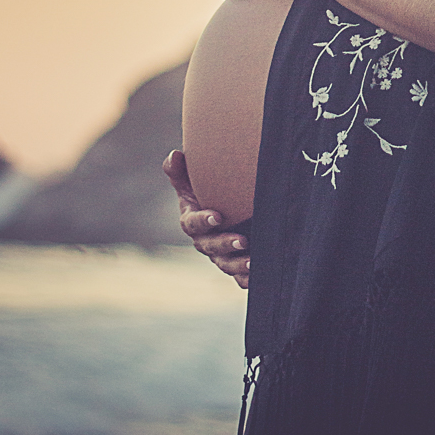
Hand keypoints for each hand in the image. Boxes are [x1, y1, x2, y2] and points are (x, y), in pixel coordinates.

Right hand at [163, 150, 250, 287]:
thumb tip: (175, 155)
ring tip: (253, 262)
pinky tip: (259, 276)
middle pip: (211, 247)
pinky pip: (240, 279)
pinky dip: (247, 280)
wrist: (228, 210)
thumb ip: (180, 171)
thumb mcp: (192, 182)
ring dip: (239, 265)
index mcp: (192, 221)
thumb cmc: (208, 193)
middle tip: (242, 241)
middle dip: (225, 245)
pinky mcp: (236, 266)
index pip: (192, 224)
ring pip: (226, 265)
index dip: (203, 221)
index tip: (217, 216)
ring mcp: (220, 256)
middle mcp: (205, 241)